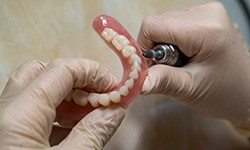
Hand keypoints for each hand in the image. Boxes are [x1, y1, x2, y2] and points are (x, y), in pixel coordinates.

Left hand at [0, 58, 124, 148]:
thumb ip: (93, 134)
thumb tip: (115, 111)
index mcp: (18, 116)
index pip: (61, 70)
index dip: (93, 73)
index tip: (113, 87)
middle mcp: (4, 112)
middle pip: (41, 73)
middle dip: (76, 80)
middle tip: (98, 96)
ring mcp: (4, 122)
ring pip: (35, 92)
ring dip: (68, 98)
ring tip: (90, 115)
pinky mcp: (6, 134)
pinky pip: (31, 112)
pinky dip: (56, 114)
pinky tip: (73, 129)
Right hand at [138, 2, 249, 129]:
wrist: (246, 90)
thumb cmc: (224, 92)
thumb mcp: (190, 89)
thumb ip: (162, 81)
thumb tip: (138, 81)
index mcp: (205, 28)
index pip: (153, 25)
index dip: (145, 47)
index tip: (153, 67)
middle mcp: (206, 12)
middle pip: (158, 22)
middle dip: (156, 48)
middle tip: (172, 68)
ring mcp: (207, 11)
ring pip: (164, 23)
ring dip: (164, 45)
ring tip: (182, 62)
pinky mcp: (205, 16)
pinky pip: (174, 24)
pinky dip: (172, 41)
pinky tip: (186, 54)